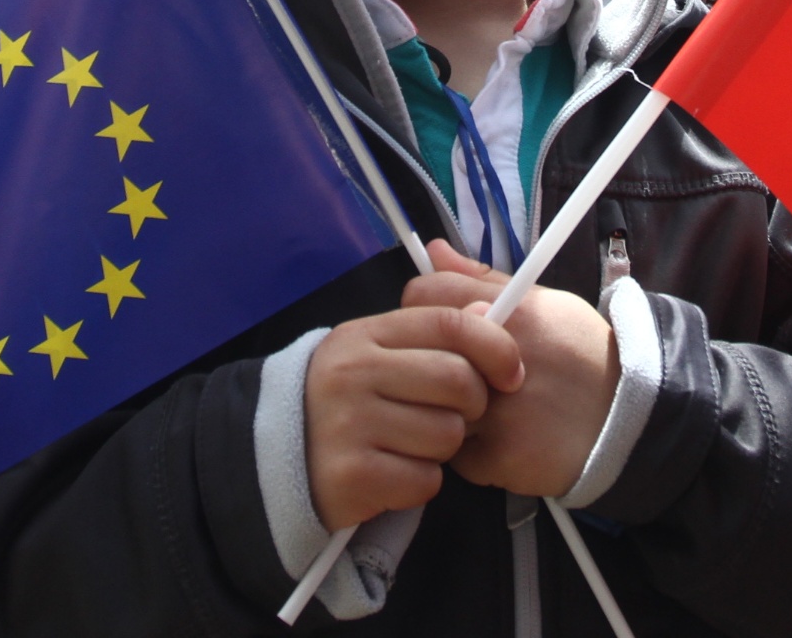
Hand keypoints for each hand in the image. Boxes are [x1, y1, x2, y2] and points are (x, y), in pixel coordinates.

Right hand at [303, 290, 523, 530]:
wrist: (280, 455)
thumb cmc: (349, 399)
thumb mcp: (378, 349)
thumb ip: (432, 327)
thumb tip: (486, 309)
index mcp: (365, 334)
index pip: (448, 324)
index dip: (495, 346)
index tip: (511, 373)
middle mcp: (353, 372)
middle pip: (458, 381)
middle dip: (472, 405)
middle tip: (455, 415)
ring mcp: (349, 424)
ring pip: (447, 435)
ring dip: (444, 448)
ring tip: (413, 444)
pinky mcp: (352, 474)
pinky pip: (426, 480)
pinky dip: (421, 482)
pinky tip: (396, 472)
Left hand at [402, 242, 617, 499]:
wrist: (632, 419)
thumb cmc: (584, 355)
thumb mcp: (544, 304)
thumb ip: (483, 279)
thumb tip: (433, 250)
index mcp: (509, 314)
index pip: (425, 295)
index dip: (424, 308)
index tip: (440, 325)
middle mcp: (497, 361)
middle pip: (424, 353)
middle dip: (433, 362)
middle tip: (463, 371)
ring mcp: (497, 414)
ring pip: (435, 407)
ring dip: (451, 410)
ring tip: (490, 409)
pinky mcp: (499, 459)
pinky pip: (459, 456)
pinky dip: (474, 452)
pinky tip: (504, 441)